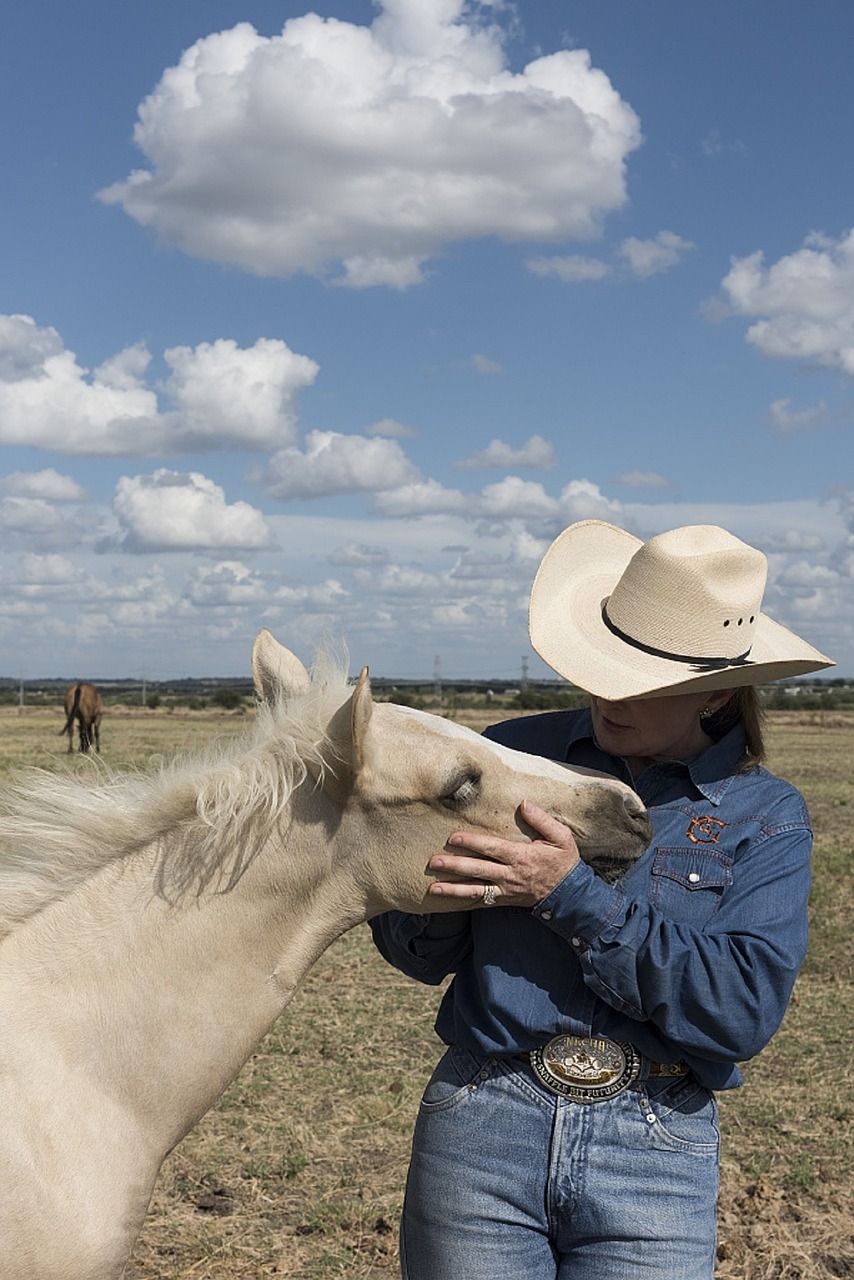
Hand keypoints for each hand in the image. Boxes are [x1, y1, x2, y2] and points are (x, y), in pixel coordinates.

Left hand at [428, 800, 580, 907]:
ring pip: (476, 891)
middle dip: (455, 866)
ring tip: (433, 888)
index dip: (472, 842)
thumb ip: (542, 820)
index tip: (454, 838)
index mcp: (521, 856)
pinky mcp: (505, 900)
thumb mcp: (561, 838)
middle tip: (434, 862)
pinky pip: (482, 903)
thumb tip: (524, 803)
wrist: (571, 895)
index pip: (492, 848)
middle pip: (478, 869)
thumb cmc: (564, 862)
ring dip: (454, 889)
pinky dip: (464, 903)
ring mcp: (506, 890)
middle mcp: (510, 875)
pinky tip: (448, 902)